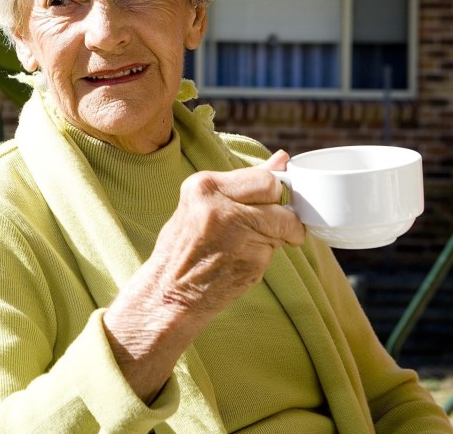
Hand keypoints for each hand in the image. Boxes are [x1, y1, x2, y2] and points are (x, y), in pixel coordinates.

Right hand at [103, 150, 305, 399]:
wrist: (167, 294)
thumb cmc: (185, 249)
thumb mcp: (205, 205)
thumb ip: (244, 185)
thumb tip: (282, 158)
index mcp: (203, 185)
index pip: (262, 177)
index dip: (271, 193)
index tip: (268, 206)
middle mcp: (218, 204)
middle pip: (276, 194)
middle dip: (279, 211)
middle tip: (263, 228)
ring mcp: (235, 231)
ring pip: (285, 223)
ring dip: (278, 237)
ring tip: (247, 247)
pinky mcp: (250, 257)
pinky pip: (276, 249)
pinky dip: (266, 257)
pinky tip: (241, 262)